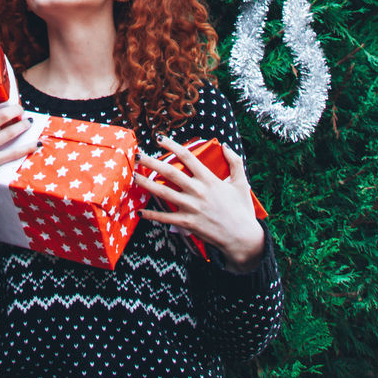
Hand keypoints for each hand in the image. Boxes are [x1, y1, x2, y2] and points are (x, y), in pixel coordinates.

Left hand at [134, 136, 264, 271]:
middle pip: (170, 172)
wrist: (243, 238)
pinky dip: (152, 215)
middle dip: (151, 162)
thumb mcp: (241, 183)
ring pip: (163, 192)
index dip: (172, 146)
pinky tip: (140, 211)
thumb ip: (235, 162)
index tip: (159, 138)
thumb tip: (225, 145)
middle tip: (138, 155)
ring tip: (133, 176)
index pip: (187, 157)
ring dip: (146, 183)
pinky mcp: (188, 223)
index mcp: (209, 179)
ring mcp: (191, 207)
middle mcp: (197, 191)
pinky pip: (166, 218)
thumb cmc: (242, 210)